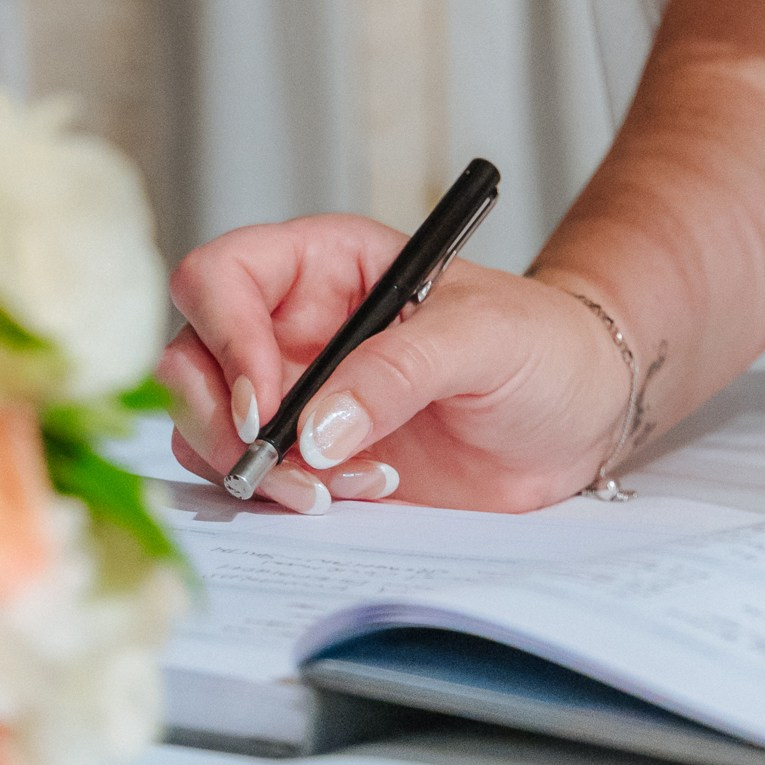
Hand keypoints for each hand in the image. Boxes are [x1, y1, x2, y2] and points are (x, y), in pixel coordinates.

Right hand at [161, 218, 633, 512]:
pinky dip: (282, 500)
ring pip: (206, 428)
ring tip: (342, 484)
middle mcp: (292, 326)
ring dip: (254, 470)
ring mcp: (294, 396)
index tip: (268, 401)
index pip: (221, 275)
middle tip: (277, 464)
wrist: (576, 415)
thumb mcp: (485, 337)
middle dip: (219, 419)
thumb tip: (316, 427)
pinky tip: (360, 491)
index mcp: (326, 264)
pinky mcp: (309, 460)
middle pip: (188, 358)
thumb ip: (401, 369)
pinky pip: (250, 482)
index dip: (223, 334)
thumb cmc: (541, 343)